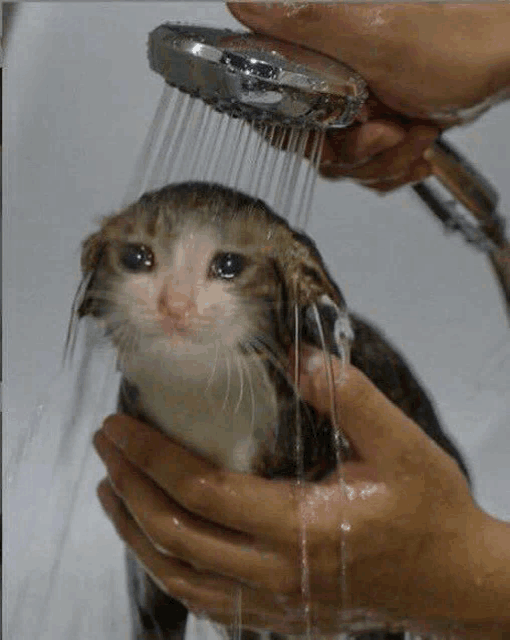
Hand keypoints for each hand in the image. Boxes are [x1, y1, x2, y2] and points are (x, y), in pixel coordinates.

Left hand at [93, 350, 509, 634]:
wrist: (454, 581)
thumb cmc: (430, 510)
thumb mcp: (402, 444)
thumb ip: (349, 396)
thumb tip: (296, 355)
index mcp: (301, 527)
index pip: (202, 493)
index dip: (153, 458)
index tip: (120, 427)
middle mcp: (277, 574)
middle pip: (177, 534)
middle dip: (131, 486)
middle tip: (107, 445)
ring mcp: (273, 604)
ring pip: (180, 575)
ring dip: (135, 532)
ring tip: (111, 490)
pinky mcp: (277, 615)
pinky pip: (204, 598)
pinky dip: (167, 567)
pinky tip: (154, 542)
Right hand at [228, 3, 509, 191]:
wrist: (496, 66)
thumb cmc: (446, 48)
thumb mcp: (372, 36)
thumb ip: (307, 25)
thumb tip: (241, 5)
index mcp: (320, 64)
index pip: (278, 115)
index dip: (305, 135)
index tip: (337, 129)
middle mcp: (333, 91)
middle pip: (317, 152)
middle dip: (360, 152)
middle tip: (391, 129)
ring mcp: (358, 117)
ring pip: (347, 169)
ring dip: (386, 161)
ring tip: (416, 131)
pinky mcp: (380, 136)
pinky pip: (370, 176)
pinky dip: (396, 170)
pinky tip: (417, 149)